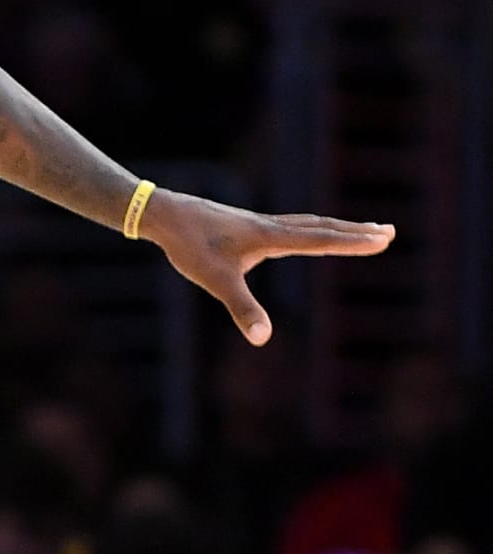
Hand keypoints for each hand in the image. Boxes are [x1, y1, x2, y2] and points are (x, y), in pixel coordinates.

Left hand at [145, 191, 393, 345]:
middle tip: (388, 231)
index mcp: (270, 237)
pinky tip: (310, 236)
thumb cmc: (190, 246)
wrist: (165, 215)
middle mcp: (271, 226)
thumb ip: (242, 309)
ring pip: (309, 223)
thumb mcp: (216, 281)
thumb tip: (263, 339)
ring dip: (337, 227)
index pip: (321, 240)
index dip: (353, 242)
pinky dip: (313, 229)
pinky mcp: (248, 226)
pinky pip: (292, 226)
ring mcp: (260, 224)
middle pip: (322, 227)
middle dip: (356, 231)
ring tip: (361, 229)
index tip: (383, 239)